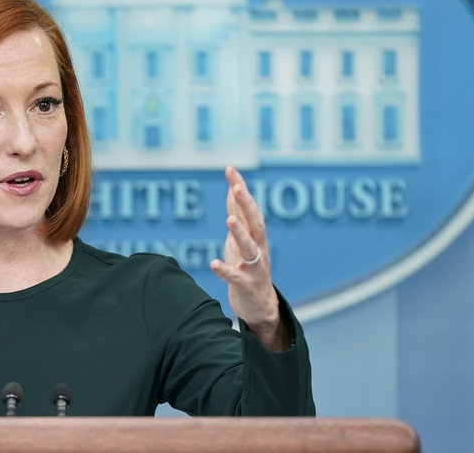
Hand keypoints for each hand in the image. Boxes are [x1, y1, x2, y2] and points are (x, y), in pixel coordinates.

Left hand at [210, 166, 288, 351]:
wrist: (259, 304)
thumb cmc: (248, 266)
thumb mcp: (242, 237)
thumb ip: (239, 214)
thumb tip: (233, 186)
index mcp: (255, 235)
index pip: (248, 207)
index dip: (240, 188)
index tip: (230, 169)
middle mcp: (258, 247)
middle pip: (255, 222)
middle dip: (247, 205)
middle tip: (237, 187)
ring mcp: (254, 266)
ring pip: (249, 248)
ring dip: (240, 233)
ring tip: (229, 219)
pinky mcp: (245, 284)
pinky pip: (235, 276)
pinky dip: (225, 270)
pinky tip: (213, 263)